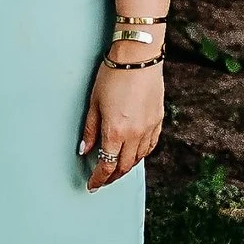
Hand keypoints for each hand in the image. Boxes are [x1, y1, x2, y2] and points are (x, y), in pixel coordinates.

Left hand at [80, 53, 163, 186]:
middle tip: (103, 181)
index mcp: (115, 131)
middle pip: (124, 166)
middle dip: (112, 177)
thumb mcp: (94, 103)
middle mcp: (135, 134)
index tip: (92, 185)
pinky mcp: (158, 121)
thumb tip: (85, 149)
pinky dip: (140, 154)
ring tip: (116, 169)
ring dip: (127, 167)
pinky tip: (134, 154)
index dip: (99, 178)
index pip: (107, 165)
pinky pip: (150, 146)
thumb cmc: (112, 76)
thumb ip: (90, 129)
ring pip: (138, 158)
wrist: (139, 58)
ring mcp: (149, 129)